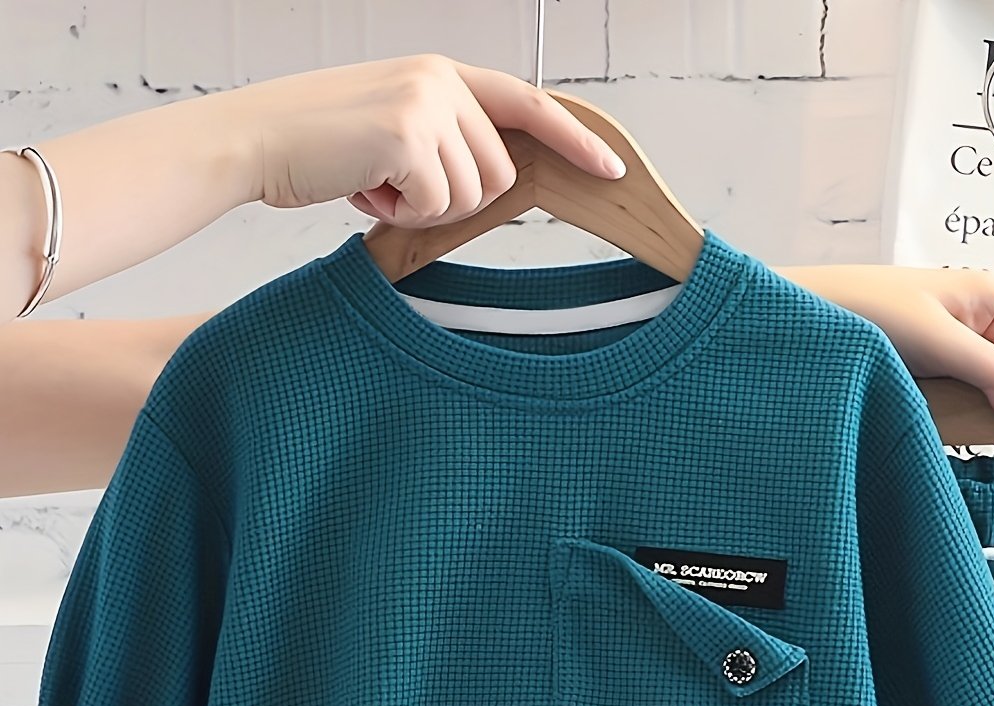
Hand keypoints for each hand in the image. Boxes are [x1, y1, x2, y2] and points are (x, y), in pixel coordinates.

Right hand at [226, 55, 627, 225]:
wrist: (252, 141)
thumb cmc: (320, 148)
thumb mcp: (394, 132)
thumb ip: (446, 143)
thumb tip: (493, 183)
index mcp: (443, 75)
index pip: (529, 104)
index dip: (575, 140)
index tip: (614, 168)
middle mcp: (442, 80)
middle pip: (501, 177)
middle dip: (456, 201)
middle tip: (395, 188)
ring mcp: (427, 104)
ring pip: (473, 198)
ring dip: (425, 210)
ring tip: (373, 183)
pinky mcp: (408, 135)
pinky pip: (437, 208)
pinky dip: (400, 215)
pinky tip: (361, 189)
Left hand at [780, 264, 993, 427]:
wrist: (799, 320)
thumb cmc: (863, 307)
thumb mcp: (939, 341)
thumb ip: (992, 374)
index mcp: (991, 299)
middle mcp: (975, 321)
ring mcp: (949, 349)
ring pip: (989, 391)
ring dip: (985, 412)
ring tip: (982, 430)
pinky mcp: (923, 373)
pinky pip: (958, 400)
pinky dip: (958, 416)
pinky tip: (951, 428)